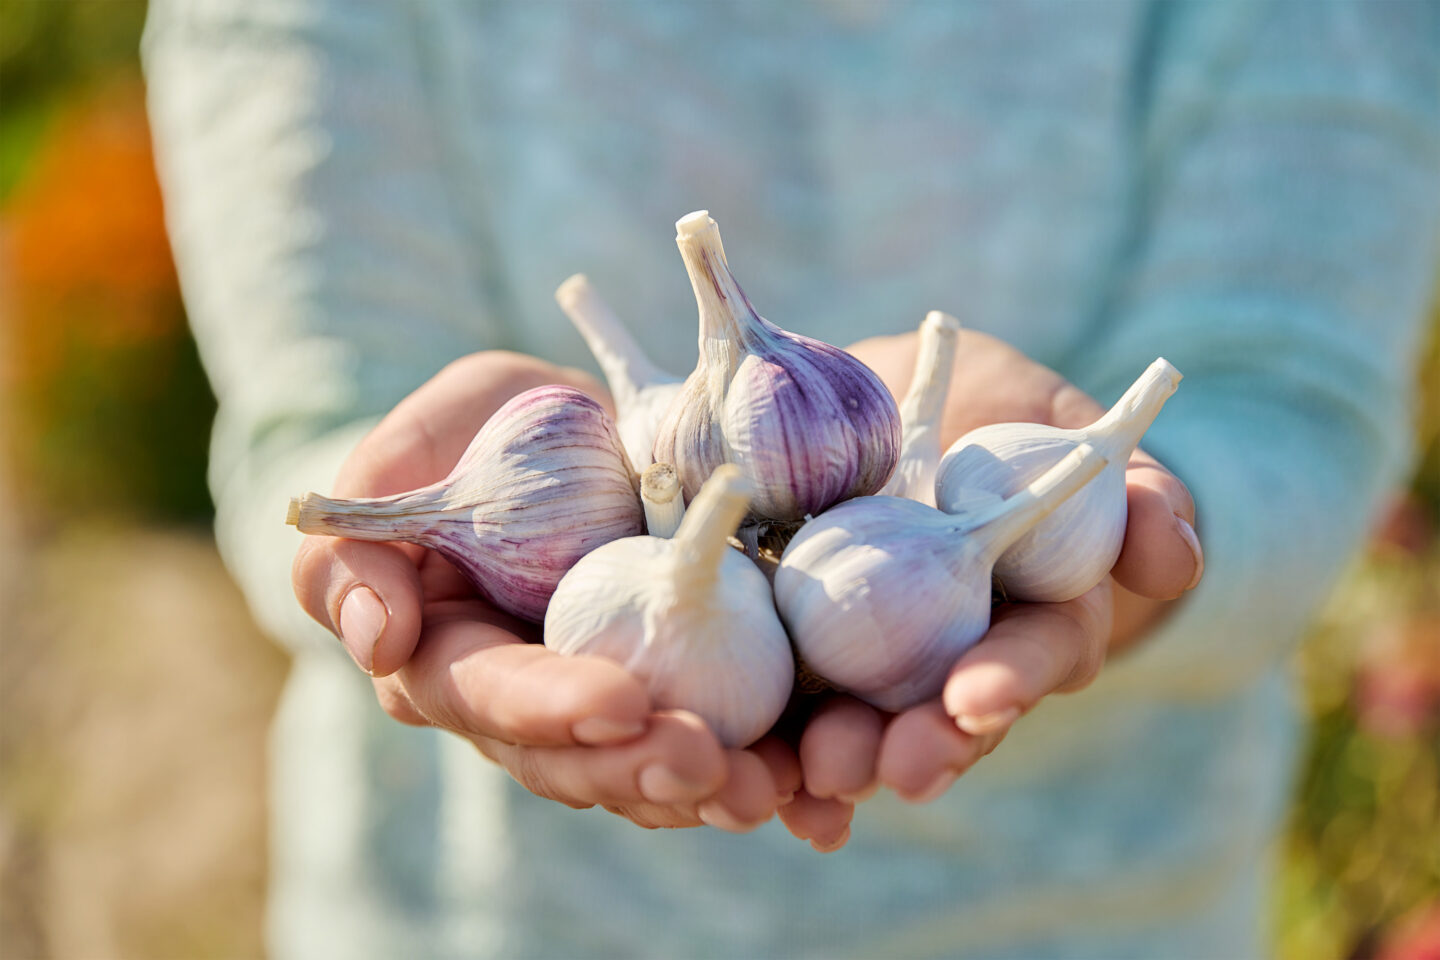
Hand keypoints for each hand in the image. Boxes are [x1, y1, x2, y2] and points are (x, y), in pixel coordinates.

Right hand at [291, 351, 800, 833]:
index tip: (621, 700)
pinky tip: (809, 788)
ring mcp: (611, 703)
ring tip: (770, 787)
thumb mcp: (429, 439)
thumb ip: (366, 532)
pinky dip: (764, 769)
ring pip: (647, 771)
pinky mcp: (687, 695)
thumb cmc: (493, 424)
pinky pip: (723, 745)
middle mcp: (529, 700)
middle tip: (708, 763)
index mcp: (453, 650)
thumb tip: (373, 641)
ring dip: (707, 791)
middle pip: (572, 758)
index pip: (486, 694)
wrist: (599, 427)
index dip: (548, 706)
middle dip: (638, 768)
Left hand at [788, 330, 1203, 812]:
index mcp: (1030, 611)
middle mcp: (957, 653)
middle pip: (950, 718)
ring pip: (870, 731)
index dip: (1010, 679)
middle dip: (927, 747)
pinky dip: (782, 762)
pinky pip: (791, 718)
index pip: (1034, 655)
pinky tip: (767, 795)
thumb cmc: (987, 408)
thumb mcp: (1053, 419)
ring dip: (848, 764)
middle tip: (894, 768)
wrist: (876, 397)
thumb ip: (1128, 486)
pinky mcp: (802, 655)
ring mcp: (877, 663)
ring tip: (821, 778)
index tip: (976, 698)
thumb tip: (1174, 560)